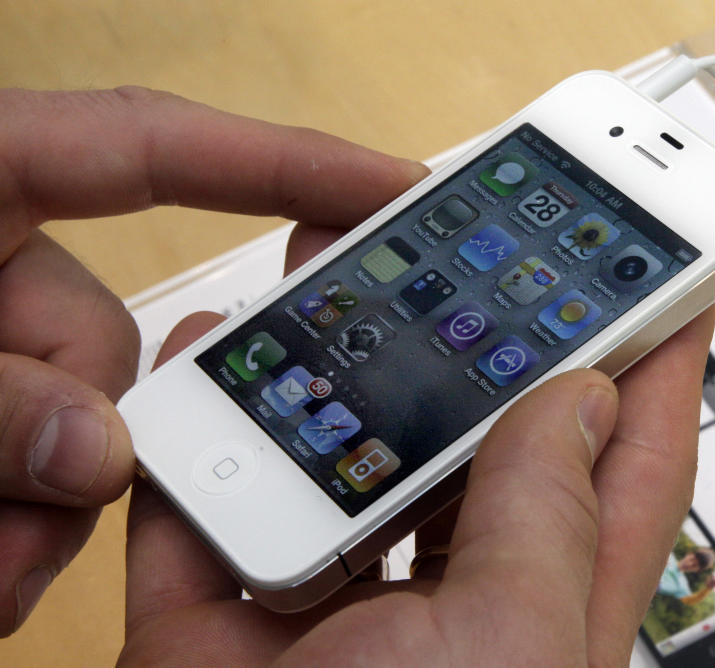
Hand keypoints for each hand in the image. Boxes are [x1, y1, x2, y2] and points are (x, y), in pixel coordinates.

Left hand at [0, 87, 425, 635]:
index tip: (393, 190)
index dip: (288, 160)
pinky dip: (16, 527)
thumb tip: (95, 451)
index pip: (162, 147)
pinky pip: (47, 461)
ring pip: (92, 424)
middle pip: (128, 339)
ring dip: (38, 513)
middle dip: (117, 435)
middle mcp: (3, 259)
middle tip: (43, 522)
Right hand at [121, 225, 712, 665]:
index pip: (625, 462)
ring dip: (336, 361)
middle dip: (476, 333)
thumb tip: (586, 395)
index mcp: (543, 604)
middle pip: (476, 435)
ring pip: (346, 451)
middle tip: (477, 241)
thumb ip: (552, 515)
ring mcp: (333, 603)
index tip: (668, 281)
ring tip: (339, 269)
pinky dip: (206, 429)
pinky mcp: (226, 615)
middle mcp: (447, 594)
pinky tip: (212, 357)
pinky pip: (208, 504)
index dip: (654, 365)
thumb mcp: (517, 647)